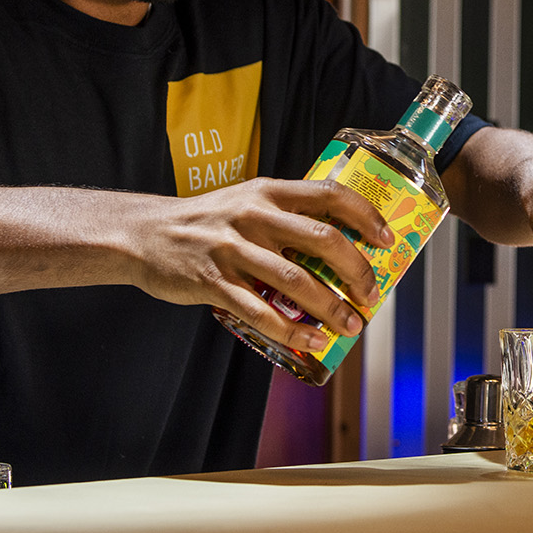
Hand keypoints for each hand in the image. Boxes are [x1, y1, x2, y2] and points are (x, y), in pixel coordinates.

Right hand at [129, 177, 392, 352]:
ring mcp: (233, 249)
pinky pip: (260, 312)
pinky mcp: (213, 282)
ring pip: (296, 281)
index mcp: (269, 191)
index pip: (330, 195)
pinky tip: (311, 342)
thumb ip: (287, 214)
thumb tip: (341, 244)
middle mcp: (255, 216)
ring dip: (331, 307)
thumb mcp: (248, 200)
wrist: (145, 234)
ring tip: (350, 325)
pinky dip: (291, 331)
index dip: (366, 217)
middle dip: (357, 270)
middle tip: (372, 293)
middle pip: (322, 239)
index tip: (388, 239)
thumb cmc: (208, 221)